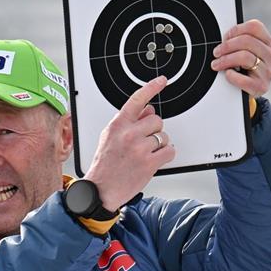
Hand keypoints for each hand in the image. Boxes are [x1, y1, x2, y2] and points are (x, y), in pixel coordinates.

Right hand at [84, 75, 176, 209]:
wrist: (101, 190)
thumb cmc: (104, 165)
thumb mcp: (109, 137)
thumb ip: (128, 122)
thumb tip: (147, 110)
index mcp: (118, 125)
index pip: (137, 100)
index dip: (151, 87)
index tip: (161, 81)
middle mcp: (129, 134)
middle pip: (157, 120)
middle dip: (154, 130)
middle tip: (145, 141)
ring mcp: (140, 148)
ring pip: (164, 137)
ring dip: (160, 144)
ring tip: (145, 154)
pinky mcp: (150, 163)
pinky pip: (170, 151)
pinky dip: (166, 155)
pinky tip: (154, 160)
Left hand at [209, 19, 270, 97]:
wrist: (249, 93)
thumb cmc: (244, 69)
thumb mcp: (244, 51)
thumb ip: (238, 42)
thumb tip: (223, 39)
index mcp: (268, 43)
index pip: (254, 27)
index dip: (236, 30)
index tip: (225, 38)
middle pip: (247, 41)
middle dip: (227, 46)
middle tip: (216, 52)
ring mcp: (268, 72)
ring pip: (245, 57)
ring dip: (226, 60)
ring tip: (216, 64)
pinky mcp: (261, 87)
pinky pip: (244, 79)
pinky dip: (232, 76)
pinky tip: (228, 75)